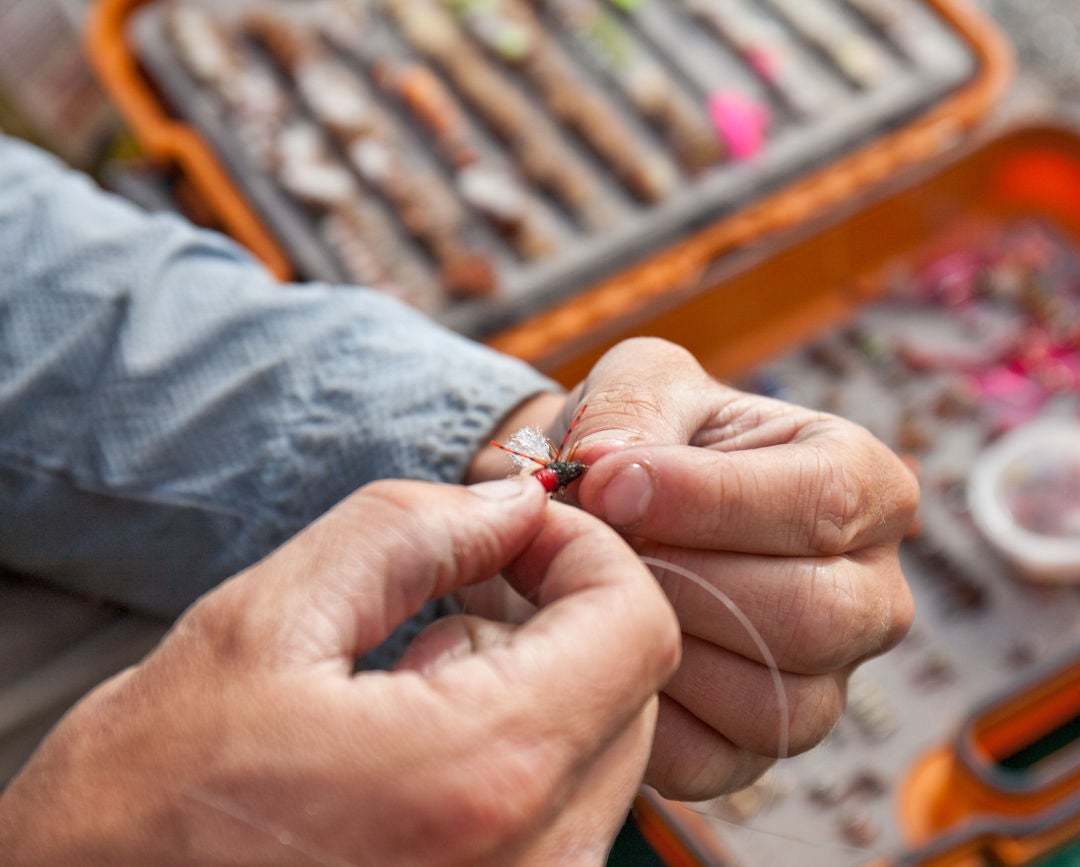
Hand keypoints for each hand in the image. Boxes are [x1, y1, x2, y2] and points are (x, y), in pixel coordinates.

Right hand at [0, 478, 679, 865]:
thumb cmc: (142, 805)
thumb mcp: (261, 626)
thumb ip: (409, 535)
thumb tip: (514, 500)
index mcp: (483, 773)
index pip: (637, 626)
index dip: (589, 552)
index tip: (521, 532)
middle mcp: (535, 862)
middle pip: (635, 691)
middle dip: (566, 613)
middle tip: (468, 586)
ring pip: (604, 755)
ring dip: (539, 686)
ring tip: (414, 678)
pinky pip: (565, 819)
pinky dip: (520, 758)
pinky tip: (414, 752)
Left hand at [468, 338, 917, 800]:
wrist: (596, 519)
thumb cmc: (640, 442)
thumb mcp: (640, 382)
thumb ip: (632, 404)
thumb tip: (611, 468)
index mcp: (865, 485)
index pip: (824, 503)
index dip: (707, 497)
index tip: (606, 482)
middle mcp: (870, 595)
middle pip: (813, 614)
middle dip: (683, 578)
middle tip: (596, 546)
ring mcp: (824, 683)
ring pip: (767, 695)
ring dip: (659, 639)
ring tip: (595, 588)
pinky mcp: (757, 750)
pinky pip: (709, 757)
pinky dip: (639, 706)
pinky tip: (598, 646)